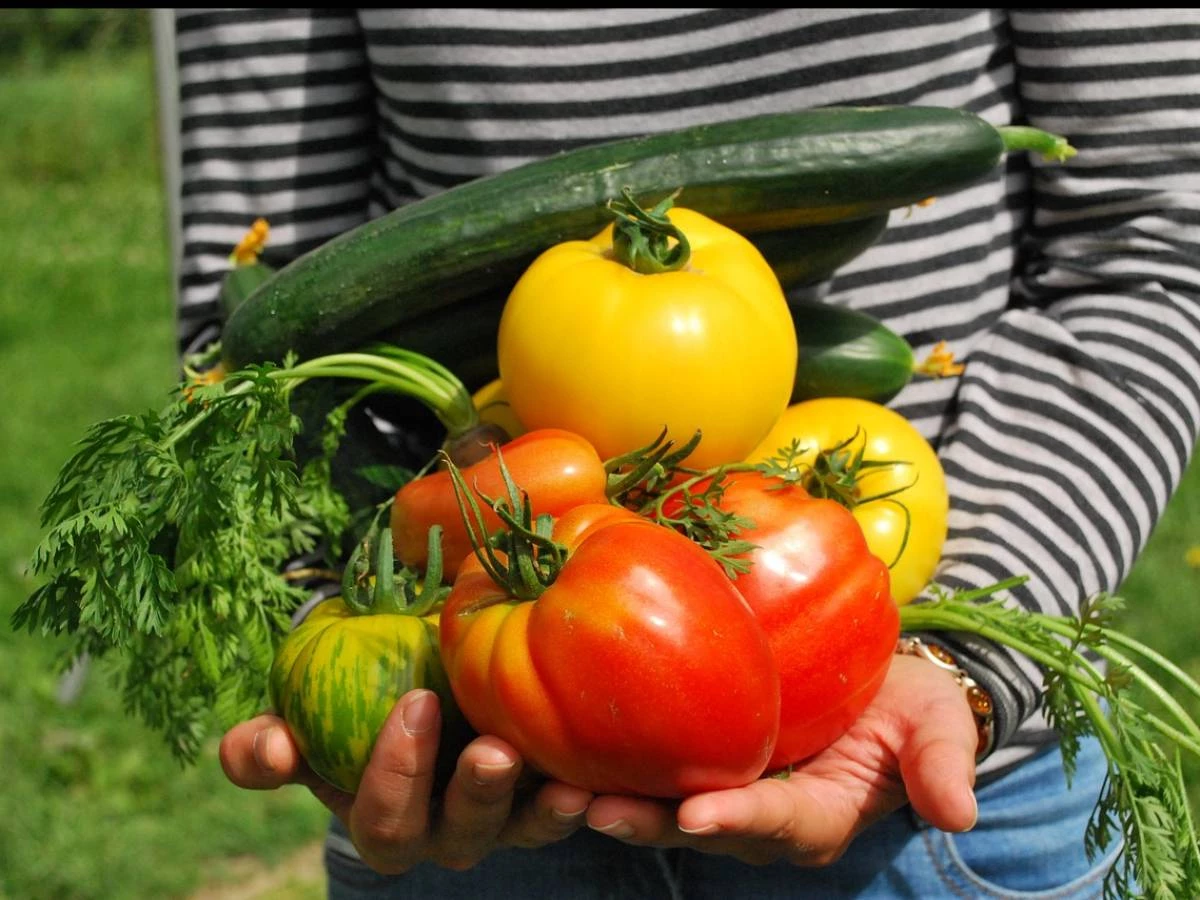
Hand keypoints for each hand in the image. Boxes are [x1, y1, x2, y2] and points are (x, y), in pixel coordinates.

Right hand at [218, 688, 593, 872]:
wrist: (420, 686)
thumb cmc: (354, 704)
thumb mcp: (305, 720)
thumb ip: (269, 744)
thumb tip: (266, 749)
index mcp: (385, 818)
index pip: (384, 819)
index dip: (394, 774)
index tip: (414, 703)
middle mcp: (446, 831)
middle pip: (458, 835)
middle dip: (474, 795)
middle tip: (491, 750)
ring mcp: (504, 819)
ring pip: (523, 829)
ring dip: (541, 809)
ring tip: (565, 782)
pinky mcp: (550, 796)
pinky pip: (571, 806)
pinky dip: (587, 794)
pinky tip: (601, 772)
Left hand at [585, 654, 979, 865]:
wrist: (877, 681)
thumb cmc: (909, 703)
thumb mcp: (937, 724)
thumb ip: (941, 763)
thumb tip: (960, 812)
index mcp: (820, 815)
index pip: (779, 823)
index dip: (740, 820)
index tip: (699, 815)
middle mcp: (762, 816)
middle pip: (701, 827)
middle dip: (650, 823)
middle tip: (594, 809)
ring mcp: (726, 789)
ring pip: (663, 806)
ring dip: (613, 801)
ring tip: (558, 789)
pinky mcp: (697, 757)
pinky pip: (652, 767)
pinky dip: (610, 762)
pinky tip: (563, 744)